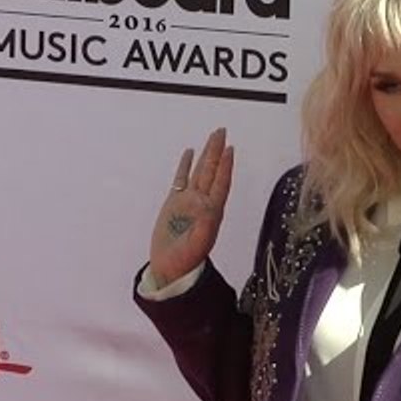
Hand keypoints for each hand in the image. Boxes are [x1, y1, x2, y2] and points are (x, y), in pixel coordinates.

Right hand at [148, 127, 233, 287]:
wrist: (171, 269)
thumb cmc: (185, 261)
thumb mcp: (197, 246)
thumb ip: (204, 228)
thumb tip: (211, 211)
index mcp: (211, 211)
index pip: (221, 183)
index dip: (225, 166)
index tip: (230, 148)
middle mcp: (202, 203)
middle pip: (211, 171)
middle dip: (216, 151)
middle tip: (221, 131)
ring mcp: (188, 202)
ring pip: (198, 172)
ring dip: (205, 155)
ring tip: (211, 137)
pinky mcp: (174, 204)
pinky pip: (181, 179)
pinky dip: (185, 166)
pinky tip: (189, 153)